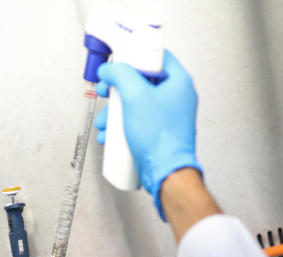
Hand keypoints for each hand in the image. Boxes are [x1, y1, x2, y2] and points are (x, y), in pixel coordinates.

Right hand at [94, 50, 200, 218]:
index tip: (118, 61)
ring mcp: (170, 117)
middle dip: (118, 89)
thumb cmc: (158, 137)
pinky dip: (123, 126)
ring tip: (103, 122)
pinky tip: (109, 136)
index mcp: (179, 81)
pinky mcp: (161, 133)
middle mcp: (178, 97)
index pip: (157, 56)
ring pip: (137, 104)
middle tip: (105, 90)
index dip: (135, 56)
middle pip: (143, 81)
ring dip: (115, 111)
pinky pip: (139, 122)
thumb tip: (109, 69)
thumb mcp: (135, 96)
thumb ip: (120, 74)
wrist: (167, 173)